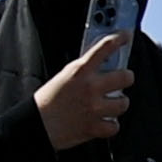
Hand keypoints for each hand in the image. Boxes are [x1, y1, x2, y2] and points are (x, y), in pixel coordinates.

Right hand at [34, 33, 135, 155]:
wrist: (34, 125)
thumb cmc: (46, 102)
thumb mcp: (62, 77)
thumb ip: (83, 72)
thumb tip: (104, 66)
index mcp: (78, 71)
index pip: (103, 48)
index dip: (118, 39)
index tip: (126, 35)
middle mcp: (90, 87)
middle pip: (127, 77)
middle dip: (124, 79)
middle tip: (118, 82)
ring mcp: (94, 107)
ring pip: (124, 103)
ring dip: (117, 104)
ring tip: (105, 105)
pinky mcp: (95, 126)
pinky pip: (115, 125)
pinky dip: (109, 125)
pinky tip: (100, 120)